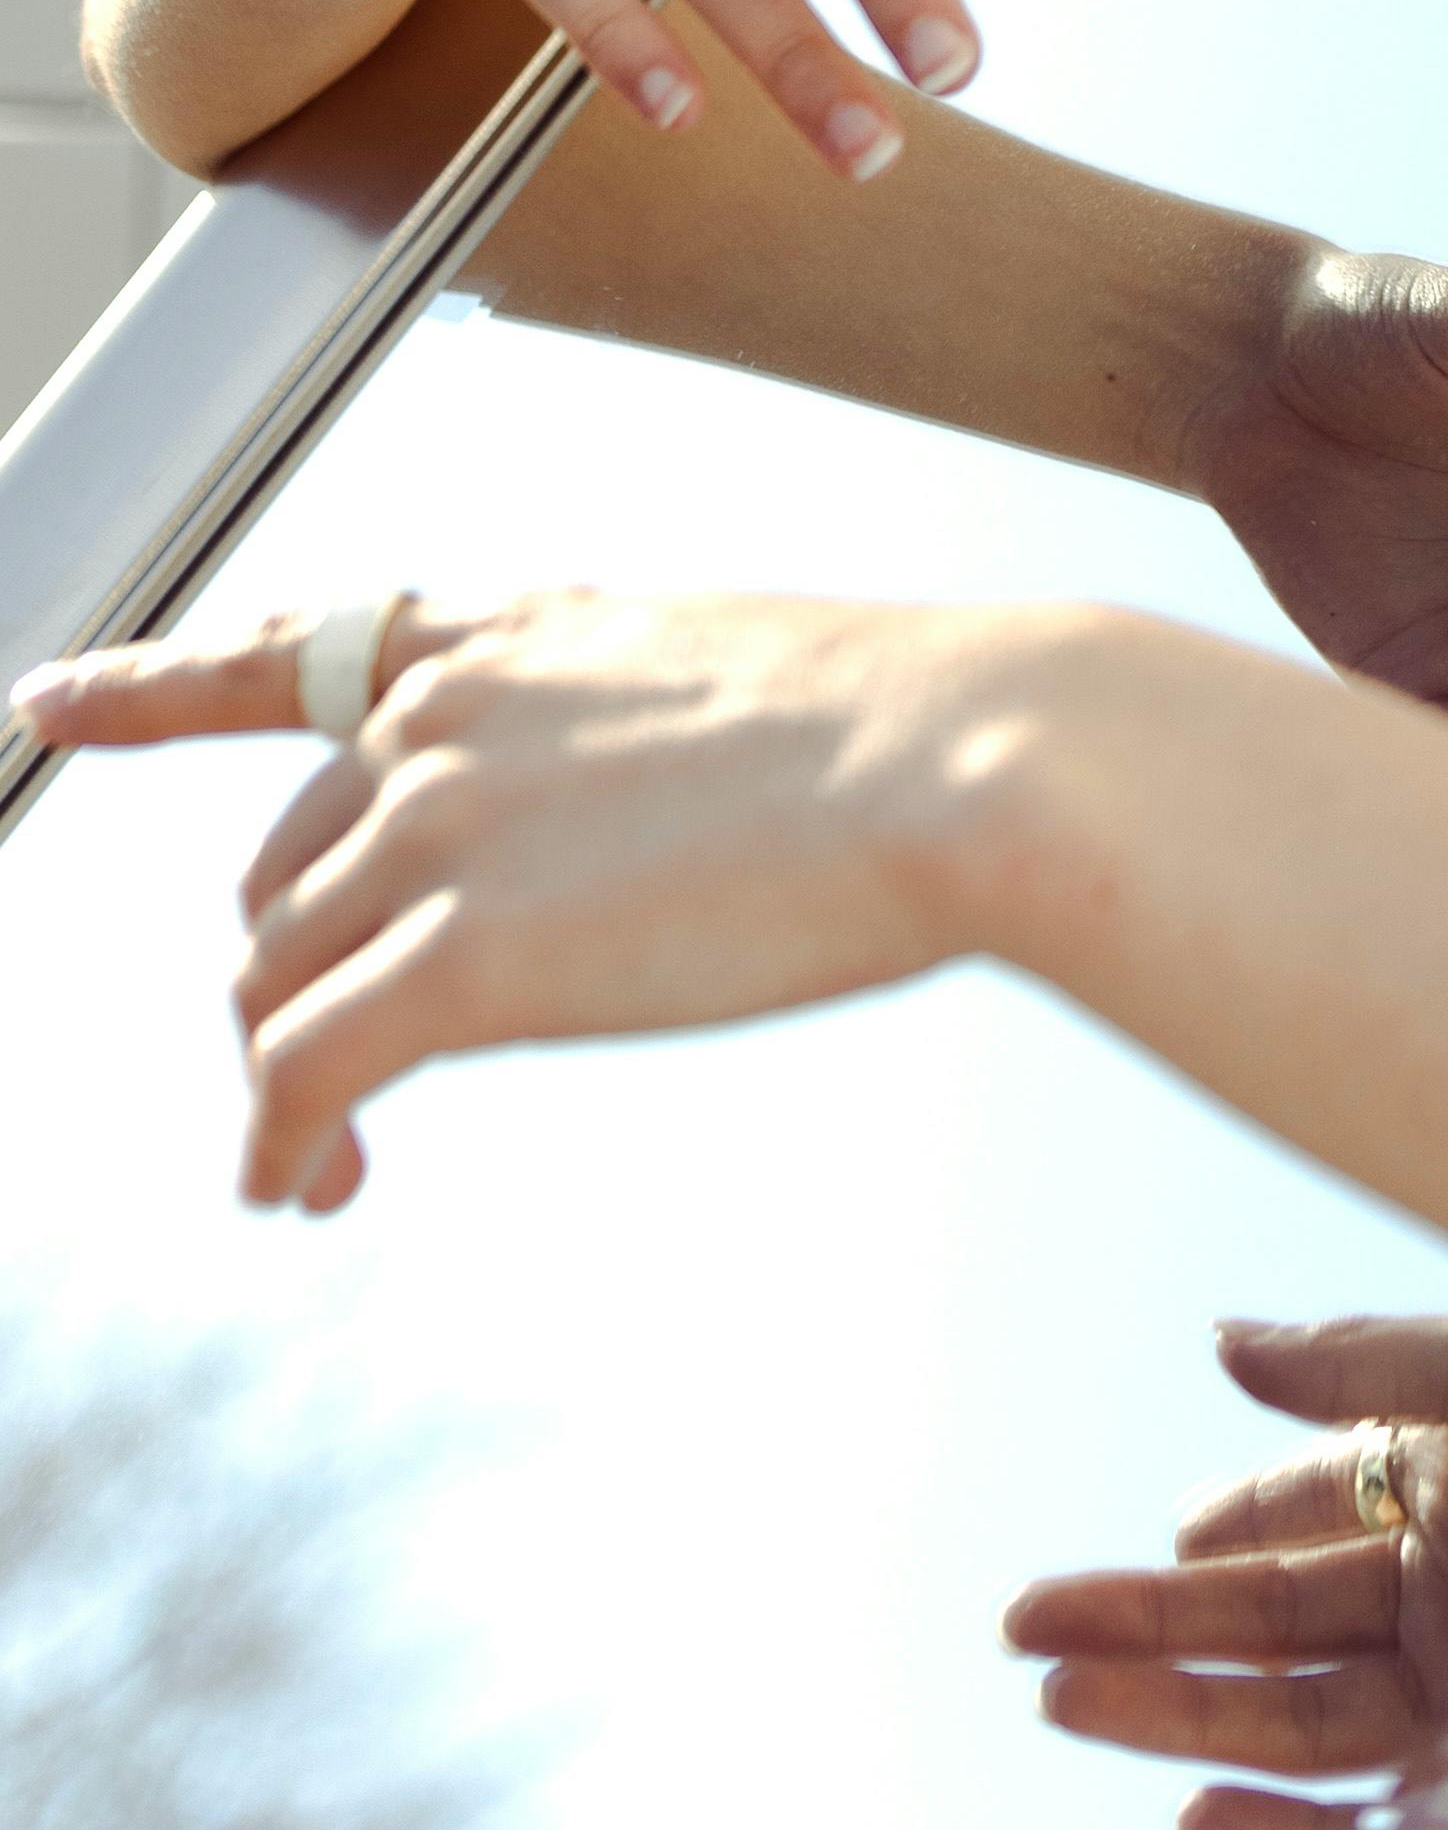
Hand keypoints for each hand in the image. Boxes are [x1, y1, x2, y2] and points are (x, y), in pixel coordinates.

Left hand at [7, 587, 1128, 1214]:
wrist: (974, 759)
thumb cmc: (929, 728)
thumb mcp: (751, 681)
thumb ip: (646, 739)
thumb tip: (656, 827)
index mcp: (520, 638)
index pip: (291, 651)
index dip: (153, 687)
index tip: (51, 699)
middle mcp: (443, 716)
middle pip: (284, 873)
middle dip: (283, 977)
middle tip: (323, 1078)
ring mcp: (440, 834)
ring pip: (275, 983)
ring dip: (279, 1084)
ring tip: (318, 1168)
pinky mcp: (459, 961)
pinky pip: (303, 1073)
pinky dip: (280, 1143)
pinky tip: (305, 1192)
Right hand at [1003, 1308, 1447, 1829]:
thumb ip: (1359, 1364)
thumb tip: (1220, 1345)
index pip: (1292, 1533)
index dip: (1199, 1551)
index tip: (1110, 1570)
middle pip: (1272, 1643)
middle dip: (1149, 1642)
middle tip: (1027, 1642)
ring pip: (1309, 1738)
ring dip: (1190, 1727)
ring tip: (1076, 1709)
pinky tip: (1218, 1815)